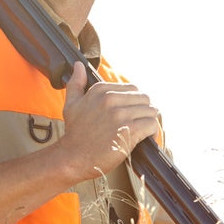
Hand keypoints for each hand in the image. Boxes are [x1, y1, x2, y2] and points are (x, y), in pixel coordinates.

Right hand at [58, 61, 159, 180]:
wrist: (72, 157)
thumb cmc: (74, 133)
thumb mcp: (71, 104)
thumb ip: (76, 83)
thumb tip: (78, 66)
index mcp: (100, 90)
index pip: (132, 88)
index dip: (134, 102)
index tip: (130, 113)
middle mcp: (111, 99)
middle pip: (144, 98)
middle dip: (144, 110)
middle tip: (138, 122)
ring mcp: (121, 115)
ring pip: (150, 110)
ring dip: (148, 121)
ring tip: (142, 130)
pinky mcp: (129, 130)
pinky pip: (152, 124)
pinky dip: (152, 132)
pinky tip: (145, 137)